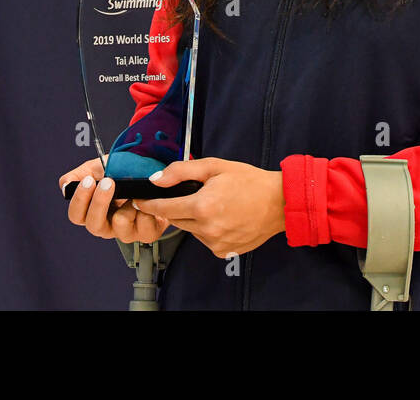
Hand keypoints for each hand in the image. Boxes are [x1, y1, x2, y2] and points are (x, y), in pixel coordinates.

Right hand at [59, 157, 172, 243]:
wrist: (154, 172)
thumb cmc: (126, 174)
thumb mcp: (101, 168)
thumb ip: (80, 174)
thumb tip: (66, 186)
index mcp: (93, 212)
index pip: (77, 215)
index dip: (79, 200)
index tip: (88, 181)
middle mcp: (108, 225)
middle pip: (94, 226)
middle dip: (100, 203)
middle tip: (108, 182)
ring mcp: (127, 231)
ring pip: (120, 227)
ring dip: (126, 206)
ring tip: (132, 192)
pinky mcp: (147, 232)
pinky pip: (144, 229)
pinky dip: (147, 211)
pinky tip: (146, 200)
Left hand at [130, 158, 284, 258]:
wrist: (280, 203)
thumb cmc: (250, 181)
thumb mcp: (215, 167)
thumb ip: (182, 171)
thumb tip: (156, 180)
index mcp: (202, 206)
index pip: (162, 208)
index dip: (149, 203)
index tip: (140, 200)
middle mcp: (206, 229)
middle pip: (175, 219)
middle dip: (176, 207)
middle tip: (191, 194)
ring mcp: (215, 243)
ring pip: (190, 229)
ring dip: (193, 218)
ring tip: (214, 204)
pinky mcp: (223, 251)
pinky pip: (205, 239)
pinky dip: (207, 229)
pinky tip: (223, 217)